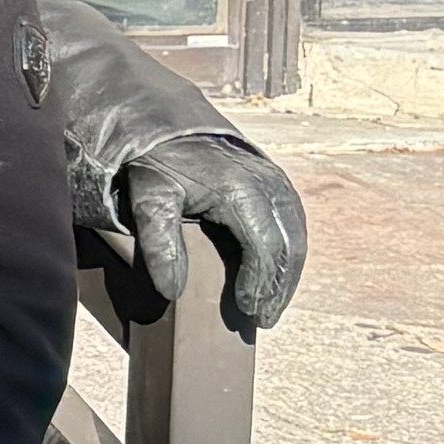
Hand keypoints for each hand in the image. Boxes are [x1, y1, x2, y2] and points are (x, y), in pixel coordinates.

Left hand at [110, 129, 310, 339]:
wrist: (166, 124)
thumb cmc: (156, 162)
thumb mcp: (147, 199)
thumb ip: (159, 243)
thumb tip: (172, 290)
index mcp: (240, 190)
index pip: (265, 246)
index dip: (262, 283)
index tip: (249, 311)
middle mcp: (267, 183)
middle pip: (289, 245)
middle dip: (279, 286)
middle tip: (263, 318)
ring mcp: (276, 180)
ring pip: (296, 235)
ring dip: (287, 272)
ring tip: (270, 303)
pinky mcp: (276, 180)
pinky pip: (292, 222)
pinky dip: (287, 251)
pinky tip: (274, 273)